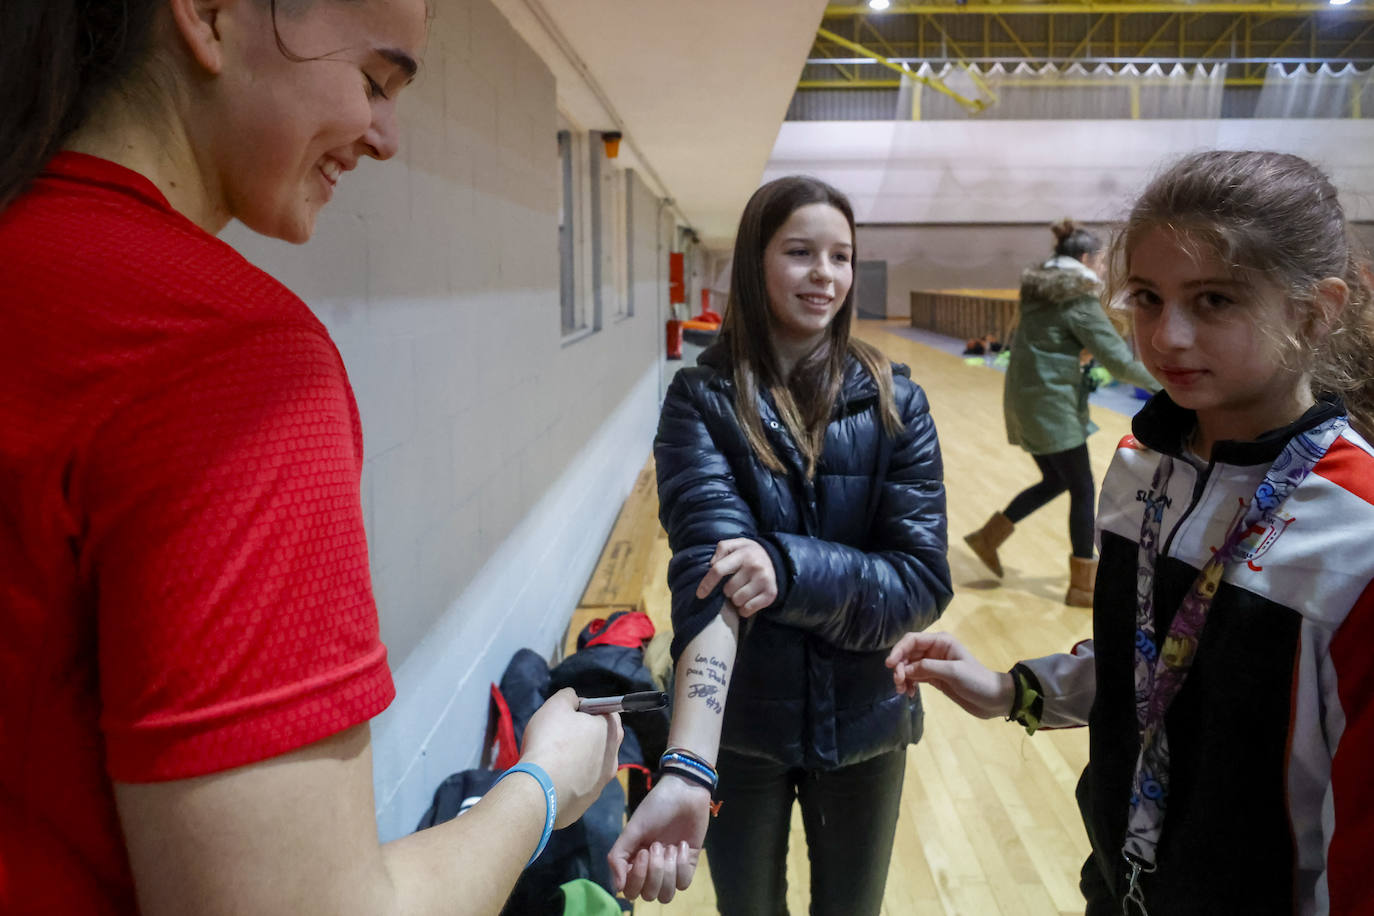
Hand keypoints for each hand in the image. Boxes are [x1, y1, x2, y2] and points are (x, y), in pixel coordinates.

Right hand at [520, 688, 622, 827]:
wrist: (539, 791)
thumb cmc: (550, 742)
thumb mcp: (556, 705)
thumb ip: (569, 697)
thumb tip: (575, 701)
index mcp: (611, 732)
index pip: (606, 713)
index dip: (585, 710)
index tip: (566, 715)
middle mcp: (613, 758)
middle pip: (598, 740)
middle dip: (580, 736)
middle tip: (557, 736)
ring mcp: (601, 784)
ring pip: (588, 764)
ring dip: (574, 759)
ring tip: (550, 760)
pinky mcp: (586, 803)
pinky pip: (577, 785)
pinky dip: (567, 780)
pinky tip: (550, 779)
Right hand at [608, 773, 711, 902]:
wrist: (685, 792)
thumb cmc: (656, 807)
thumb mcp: (632, 829)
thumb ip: (618, 857)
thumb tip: (617, 889)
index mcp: (634, 861)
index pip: (630, 891)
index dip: (636, 878)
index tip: (642, 852)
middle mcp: (651, 869)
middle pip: (649, 895)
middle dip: (654, 872)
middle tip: (656, 845)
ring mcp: (670, 868)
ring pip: (666, 894)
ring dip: (668, 872)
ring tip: (670, 848)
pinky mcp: (689, 864)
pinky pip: (684, 882)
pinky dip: (682, 865)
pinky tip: (683, 844)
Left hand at [695, 538, 776, 617]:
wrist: (775, 559)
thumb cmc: (748, 553)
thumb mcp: (735, 544)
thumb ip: (722, 549)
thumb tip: (711, 564)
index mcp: (743, 554)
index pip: (719, 570)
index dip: (707, 583)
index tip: (700, 594)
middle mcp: (755, 567)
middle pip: (728, 590)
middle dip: (727, 590)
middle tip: (735, 583)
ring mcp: (764, 581)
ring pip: (737, 601)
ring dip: (736, 599)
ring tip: (742, 590)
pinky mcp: (770, 594)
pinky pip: (747, 610)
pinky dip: (744, 609)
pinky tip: (748, 599)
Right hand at [885, 632, 1012, 718]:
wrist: (994, 699)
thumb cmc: (977, 681)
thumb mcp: (953, 672)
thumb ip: (927, 668)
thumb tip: (904, 670)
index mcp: (941, 642)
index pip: (912, 640)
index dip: (898, 650)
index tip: (889, 666)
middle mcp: (934, 650)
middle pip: (908, 654)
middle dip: (900, 667)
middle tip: (898, 683)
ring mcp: (933, 664)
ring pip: (909, 666)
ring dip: (902, 677)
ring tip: (903, 691)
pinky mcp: (934, 678)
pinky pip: (914, 677)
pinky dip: (909, 684)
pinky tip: (910, 693)